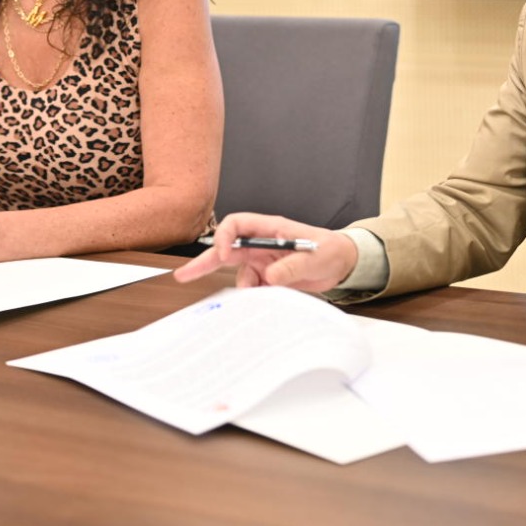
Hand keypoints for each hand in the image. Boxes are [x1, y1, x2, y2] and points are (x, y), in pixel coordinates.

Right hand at [172, 213, 358, 292]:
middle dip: (204, 262)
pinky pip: (252, 288)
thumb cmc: (330, 250)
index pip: (237, 225)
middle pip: (226, 249)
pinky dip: (255, 297)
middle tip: (183, 275)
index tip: (224, 255)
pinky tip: (266, 300)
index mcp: (270, 229)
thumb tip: (270, 277)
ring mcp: (263, 261)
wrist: (342, 264)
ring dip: (245, 288)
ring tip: (264, 294)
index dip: (225, 237)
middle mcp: (262, 244)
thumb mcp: (315, 257)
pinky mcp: (267, 278)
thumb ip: (293, 265)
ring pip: (239, 275)